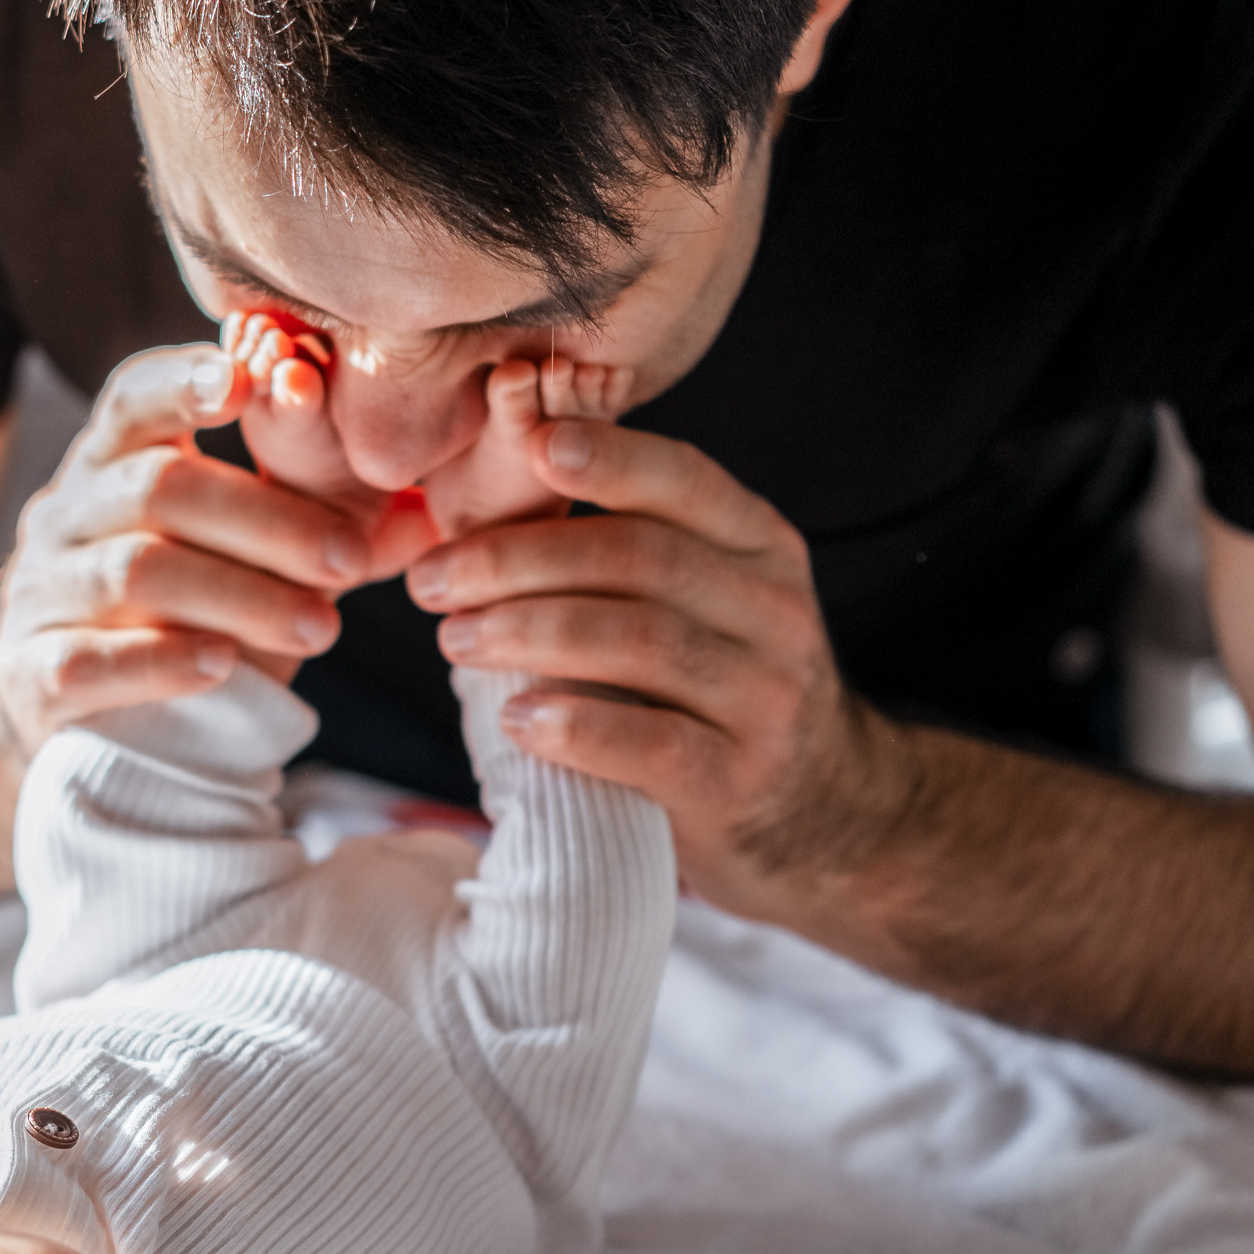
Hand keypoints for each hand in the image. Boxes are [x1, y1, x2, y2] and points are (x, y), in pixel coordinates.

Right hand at [0, 339, 387, 751]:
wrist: (96, 732)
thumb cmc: (187, 618)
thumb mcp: (249, 560)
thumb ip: (323, 528)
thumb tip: (424, 514)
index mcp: (112, 463)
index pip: (133, 399)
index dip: (185, 382)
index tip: (247, 378)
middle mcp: (63, 514)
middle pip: (160, 488)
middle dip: (267, 522)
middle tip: (350, 563)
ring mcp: (39, 593)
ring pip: (135, 572)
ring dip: (240, 595)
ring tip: (322, 628)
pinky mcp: (30, 673)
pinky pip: (87, 659)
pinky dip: (160, 660)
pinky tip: (223, 666)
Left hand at [406, 416, 913, 912]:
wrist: (820, 810)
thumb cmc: (714, 689)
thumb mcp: (703, 602)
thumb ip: (625, 553)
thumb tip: (485, 509)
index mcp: (760, 546)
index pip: (686, 481)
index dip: (611, 457)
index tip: (532, 444)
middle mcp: (775, 612)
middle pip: (641, 559)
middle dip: (520, 560)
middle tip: (433, 579)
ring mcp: (764, 700)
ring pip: (640, 642)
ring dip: (528, 632)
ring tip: (454, 640)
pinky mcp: (737, 782)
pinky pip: (650, 743)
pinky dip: (573, 725)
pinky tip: (516, 720)